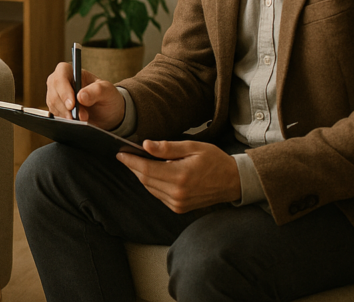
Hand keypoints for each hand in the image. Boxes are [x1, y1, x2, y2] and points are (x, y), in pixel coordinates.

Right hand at [45, 62, 124, 129]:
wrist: (105, 112)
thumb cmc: (106, 96)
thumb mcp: (107, 92)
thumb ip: (96, 91)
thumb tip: (81, 96)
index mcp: (72, 71)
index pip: (61, 74)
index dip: (64, 89)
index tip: (72, 104)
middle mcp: (61, 81)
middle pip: (54, 90)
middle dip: (66, 106)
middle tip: (80, 117)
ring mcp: (56, 94)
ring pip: (53, 104)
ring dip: (66, 114)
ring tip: (83, 119)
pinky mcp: (55, 107)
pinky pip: (54, 113)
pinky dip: (64, 119)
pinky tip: (75, 122)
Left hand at [116, 140, 240, 212]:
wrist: (233, 182)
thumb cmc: (214, 160)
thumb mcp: (193, 147)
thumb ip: (168, 147)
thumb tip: (146, 145)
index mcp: (180, 176)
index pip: (146, 169)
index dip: (131, 161)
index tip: (120, 153)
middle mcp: (177, 193)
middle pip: (145, 180)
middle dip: (133, 167)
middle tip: (125, 155)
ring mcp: (178, 203)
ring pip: (150, 188)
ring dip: (142, 176)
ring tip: (136, 162)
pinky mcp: (179, 208)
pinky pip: (158, 195)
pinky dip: (152, 184)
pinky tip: (152, 173)